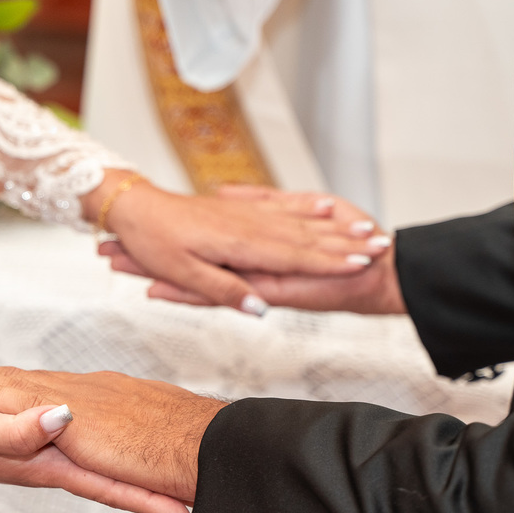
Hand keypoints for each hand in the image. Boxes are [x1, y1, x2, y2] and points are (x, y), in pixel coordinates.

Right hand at [0, 368, 222, 503]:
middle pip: (117, 479)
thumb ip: (18, 426)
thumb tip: (64, 417)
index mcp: (47, 463)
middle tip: (202, 500)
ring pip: (106, 462)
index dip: (149, 501)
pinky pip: (89, 441)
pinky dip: (116, 450)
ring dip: (141, 476)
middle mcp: (55, 459)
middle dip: (158, 493)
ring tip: (180, 483)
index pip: (109, 486)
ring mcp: (51, 446)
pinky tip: (129, 442)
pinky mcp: (42, 427)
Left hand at [84, 175, 389, 313]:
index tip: (365, 262)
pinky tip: (326, 206)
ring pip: (298, 221)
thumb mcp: (184, 270)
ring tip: (368, 231)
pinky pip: (281, 206)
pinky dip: (307, 209)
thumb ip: (224, 289)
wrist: (132, 204)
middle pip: (306, 236)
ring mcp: (246, 215)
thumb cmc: (154, 236)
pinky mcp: (237, 209)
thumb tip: (256, 309)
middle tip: (381, 246)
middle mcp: (250, 226)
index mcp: (241, 242)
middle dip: (344, 243)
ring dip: (333, 228)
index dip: (333, 258)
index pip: (298, 252)